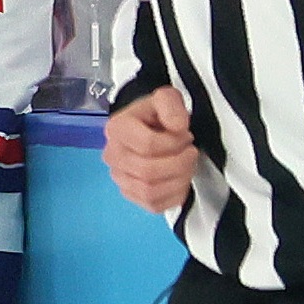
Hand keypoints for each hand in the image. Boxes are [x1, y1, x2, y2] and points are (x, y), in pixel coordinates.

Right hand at [103, 83, 198, 213]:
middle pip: (148, 171)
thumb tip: (177, 126)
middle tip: (190, 152)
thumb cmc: (156, 115)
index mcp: (117, 129)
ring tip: (186, 166)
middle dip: (179, 163)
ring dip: (177, 180)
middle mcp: (112, 155)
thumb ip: (171, 103)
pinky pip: (153, 205)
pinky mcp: (130, 194)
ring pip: (150, 191)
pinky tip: (178, 179)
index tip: (186, 135)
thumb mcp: (166, 98)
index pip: (147, 145)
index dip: (175, 142)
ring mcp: (119, 177)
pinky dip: (173, 195)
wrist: (150, 128)